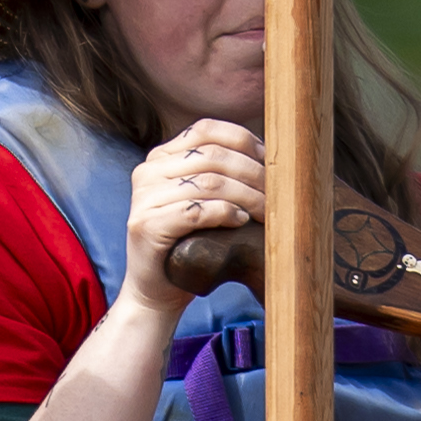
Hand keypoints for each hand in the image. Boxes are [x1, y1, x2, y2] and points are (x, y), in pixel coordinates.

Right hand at [117, 120, 271, 317]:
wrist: (156, 290)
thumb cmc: (189, 244)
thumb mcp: (203, 200)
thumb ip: (220, 173)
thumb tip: (272, 156)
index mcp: (160, 158)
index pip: (206, 130)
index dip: (244, 141)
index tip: (271, 162)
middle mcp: (146, 171)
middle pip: (213, 156)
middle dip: (253, 173)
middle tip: (277, 195)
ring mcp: (143, 199)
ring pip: (209, 182)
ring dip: (247, 196)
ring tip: (265, 212)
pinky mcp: (146, 226)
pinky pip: (195, 211)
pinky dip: (225, 213)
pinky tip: (241, 221)